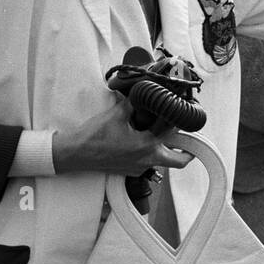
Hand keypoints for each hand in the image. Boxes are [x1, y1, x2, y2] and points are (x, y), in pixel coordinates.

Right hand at [52, 101, 194, 174]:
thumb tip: (143, 92)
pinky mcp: (131, 171)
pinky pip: (148, 163)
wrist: (75, 154)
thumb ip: (134, 103)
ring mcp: (139, 168)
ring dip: (167, 149)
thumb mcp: (117, 113)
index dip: (179, 117)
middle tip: (188, 137)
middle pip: (179, 160)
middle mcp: (147, 160)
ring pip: (163, 161)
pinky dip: (150, 152)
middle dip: (187, 150)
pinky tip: (143, 140)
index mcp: (146, 145)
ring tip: (164, 134)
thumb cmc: (93, 136)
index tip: (183, 110)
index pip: (172, 130)